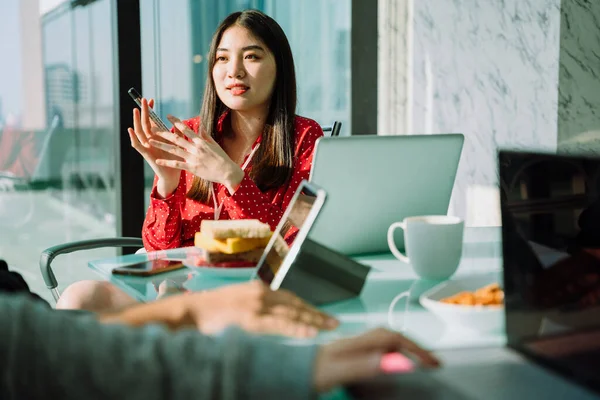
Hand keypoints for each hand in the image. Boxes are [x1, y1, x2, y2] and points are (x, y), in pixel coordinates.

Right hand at [127, 98, 181, 196]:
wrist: (173, 176)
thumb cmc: (175, 161)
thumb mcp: (178, 145)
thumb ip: (178, 134)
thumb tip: (180, 121)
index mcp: (157, 137)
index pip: (151, 120)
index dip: (151, 110)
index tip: (152, 100)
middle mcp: (150, 141)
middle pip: (145, 123)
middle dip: (144, 111)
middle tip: (143, 100)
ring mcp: (147, 147)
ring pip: (139, 132)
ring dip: (136, 120)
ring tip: (135, 110)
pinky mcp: (146, 154)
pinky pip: (137, 145)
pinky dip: (133, 137)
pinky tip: (131, 129)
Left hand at [148, 115, 244, 192]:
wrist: (228, 172)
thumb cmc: (222, 158)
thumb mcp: (215, 145)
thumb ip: (206, 136)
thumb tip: (201, 127)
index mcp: (201, 141)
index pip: (186, 129)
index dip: (176, 122)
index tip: (168, 116)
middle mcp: (195, 148)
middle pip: (176, 138)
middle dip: (163, 133)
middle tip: (152, 128)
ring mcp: (193, 158)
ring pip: (174, 150)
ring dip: (161, 145)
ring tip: (150, 141)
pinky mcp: (192, 168)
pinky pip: (177, 164)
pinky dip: (167, 162)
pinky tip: (158, 161)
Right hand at [186, 280, 338, 337]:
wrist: (188, 312)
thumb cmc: (210, 311)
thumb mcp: (238, 303)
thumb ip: (257, 308)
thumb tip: (274, 317)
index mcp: (258, 290)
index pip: (290, 299)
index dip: (308, 308)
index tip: (322, 316)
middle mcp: (260, 294)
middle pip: (295, 304)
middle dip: (316, 314)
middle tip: (335, 322)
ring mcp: (256, 306)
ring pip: (291, 313)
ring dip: (312, 320)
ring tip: (328, 327)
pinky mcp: (250, 319)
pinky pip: (278, 325)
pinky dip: (295, 328)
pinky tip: (309, 333)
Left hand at [313, 328, 440, 392]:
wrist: (286, 371)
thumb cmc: (308, 371)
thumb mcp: (340, 370)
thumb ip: (367, 365)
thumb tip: (397, 361)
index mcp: (357, 343)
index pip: (395, 339)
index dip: (416, 349)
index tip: (433, 363)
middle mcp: (355, 341)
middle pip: (392, 337)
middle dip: (415, 346)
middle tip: (433, 361)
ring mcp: (351, 346)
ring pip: (385, 340)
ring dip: (405, 347)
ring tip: (420, 359)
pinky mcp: (346, 353)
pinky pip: (376, 347)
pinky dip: (391, 352)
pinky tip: (392, 360)